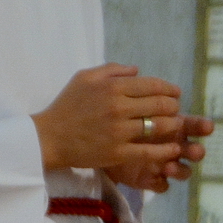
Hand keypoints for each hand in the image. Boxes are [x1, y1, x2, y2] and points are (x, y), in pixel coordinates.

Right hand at [32, 64, 206, 188]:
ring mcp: (119, 131)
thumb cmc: (66, 106)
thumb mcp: (83, 78)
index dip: (170, 89)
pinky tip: (173, 149)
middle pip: (162, 105)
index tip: (175, 94)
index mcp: (112, 87)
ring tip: (174, 127)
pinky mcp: (117, 152)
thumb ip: (111, 69)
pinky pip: (149, 151)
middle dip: (174, 106)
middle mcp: (119, 107)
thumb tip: (137, 70)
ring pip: (160, 126)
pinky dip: (166, 150)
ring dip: (173, 125)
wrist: (47, 138)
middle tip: (174, 110)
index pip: (154, 85)